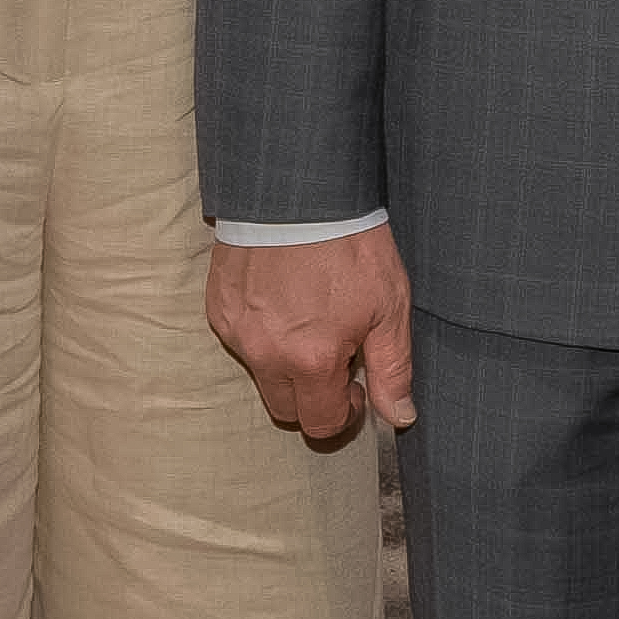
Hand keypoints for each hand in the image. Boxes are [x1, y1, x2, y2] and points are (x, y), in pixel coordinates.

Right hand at [208, 225, 416, 443]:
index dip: (342, 414)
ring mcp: (236, 331)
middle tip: (337, 356)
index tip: (356, 386)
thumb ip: (392, 369)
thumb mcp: (389, 308)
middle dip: (312, 395)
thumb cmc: (350, 247)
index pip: (318, 424)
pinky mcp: (219, 308)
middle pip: (284, 409)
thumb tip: (399, 417)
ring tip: (313, 321)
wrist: (300, 194)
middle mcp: (264, 354)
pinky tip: (287, 303)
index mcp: (310, 360)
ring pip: (261, 373)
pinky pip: (241, 340)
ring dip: (286, 364)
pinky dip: (264, 334)